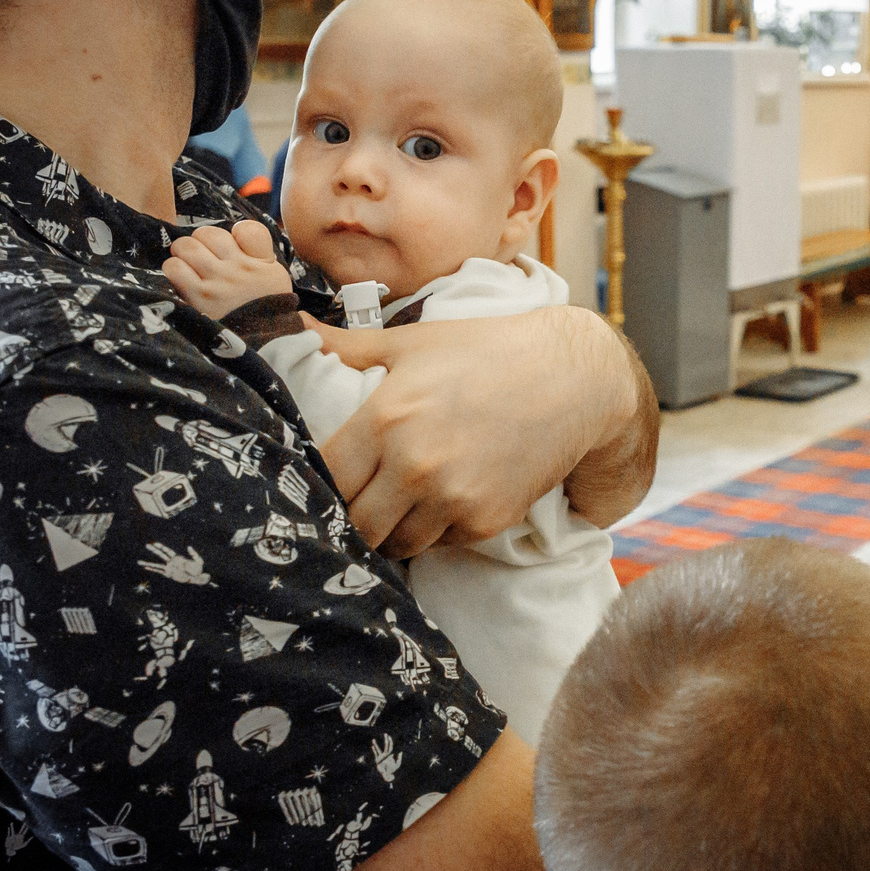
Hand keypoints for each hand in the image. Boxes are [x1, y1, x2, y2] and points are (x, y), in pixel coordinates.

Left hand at [161, 218, 292, 317]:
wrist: (260, 346)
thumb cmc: (261, 312)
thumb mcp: (272, 278)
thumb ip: (259, 251)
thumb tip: (238, 230)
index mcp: (260, 263)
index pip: (246, 230)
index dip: (233, 236)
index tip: (229, 249)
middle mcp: (240, 268)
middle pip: (207, 234)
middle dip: (199, 244)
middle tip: (200, 259)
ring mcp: (218, 281)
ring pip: (186, 246)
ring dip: (183, 255)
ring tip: (187, 268)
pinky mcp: (198, 296)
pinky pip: (174, 267)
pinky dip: (173, 270)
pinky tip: (181, 280)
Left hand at [313, 306, 654, 555]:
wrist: (573, 378)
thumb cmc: (488, 351)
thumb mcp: (414, 343)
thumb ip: (349, 347)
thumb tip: (296, 327)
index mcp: (386, 417)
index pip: (325, 477)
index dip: (318, 484)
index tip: (324, 481)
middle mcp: (414, 464)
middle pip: (354, 523)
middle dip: (351, 516)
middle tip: (359, 503)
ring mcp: (452, 497)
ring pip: (396, 543)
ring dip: (393, 530)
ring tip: (402, 504)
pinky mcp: (485, 520)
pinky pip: (441, 543)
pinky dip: (437, 530)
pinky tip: (447, 499)